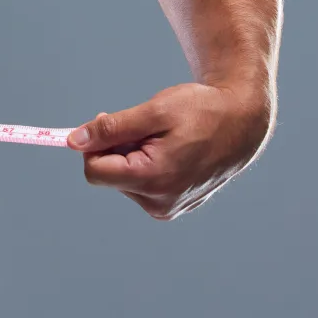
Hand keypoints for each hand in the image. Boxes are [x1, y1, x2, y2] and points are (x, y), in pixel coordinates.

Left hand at [66, 82, 272, 219]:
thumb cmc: (201, 111)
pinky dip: (147, 163)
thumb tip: (74, 141)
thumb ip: (111, 128)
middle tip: (145, 127)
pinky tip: (172, 149)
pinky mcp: (176, 204)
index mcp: (152, 180)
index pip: (94, 172)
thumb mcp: (153, 112)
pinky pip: (143, 184)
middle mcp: (159, 203)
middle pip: (109, 174)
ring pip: (125, 178)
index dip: (93, 145)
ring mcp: (170, 206)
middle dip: (117, 148)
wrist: (243, 121)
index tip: (106, 124)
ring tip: (164, 138)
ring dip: (133, 154)